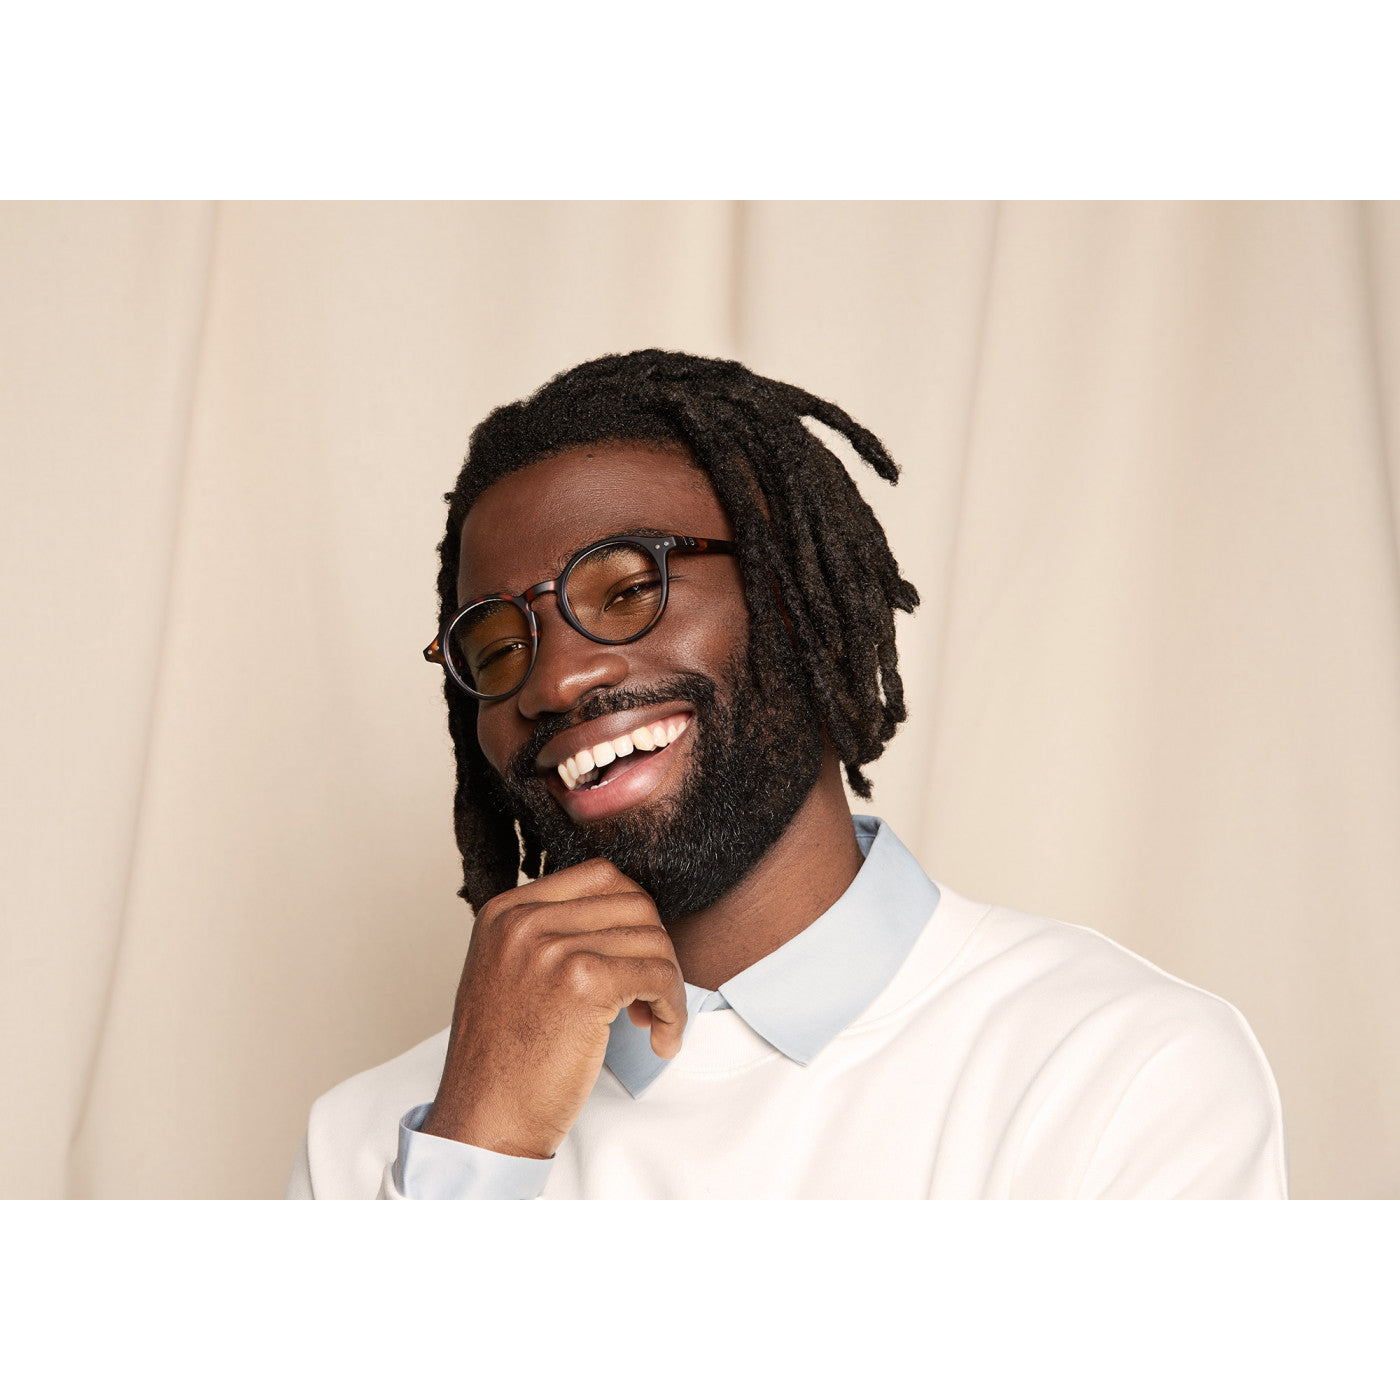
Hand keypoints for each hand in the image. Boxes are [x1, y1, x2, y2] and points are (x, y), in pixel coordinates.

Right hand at [420, 858, 686, 1159]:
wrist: (482, 1122)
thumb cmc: (503, 1063)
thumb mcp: (509, 975)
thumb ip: (551, 937)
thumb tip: (626, 919)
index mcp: (505, 911)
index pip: (599, 876)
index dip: (632, 918)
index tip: (633, 960)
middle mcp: (524, 920)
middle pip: (633, 902)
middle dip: (655, 947)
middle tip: (649, 994)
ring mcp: (551, 947)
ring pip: (653, 938)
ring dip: (669, 982)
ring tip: (654, 1022)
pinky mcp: (581, 982)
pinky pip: (659, 974)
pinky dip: (674, 1007)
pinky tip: (661, 1039)